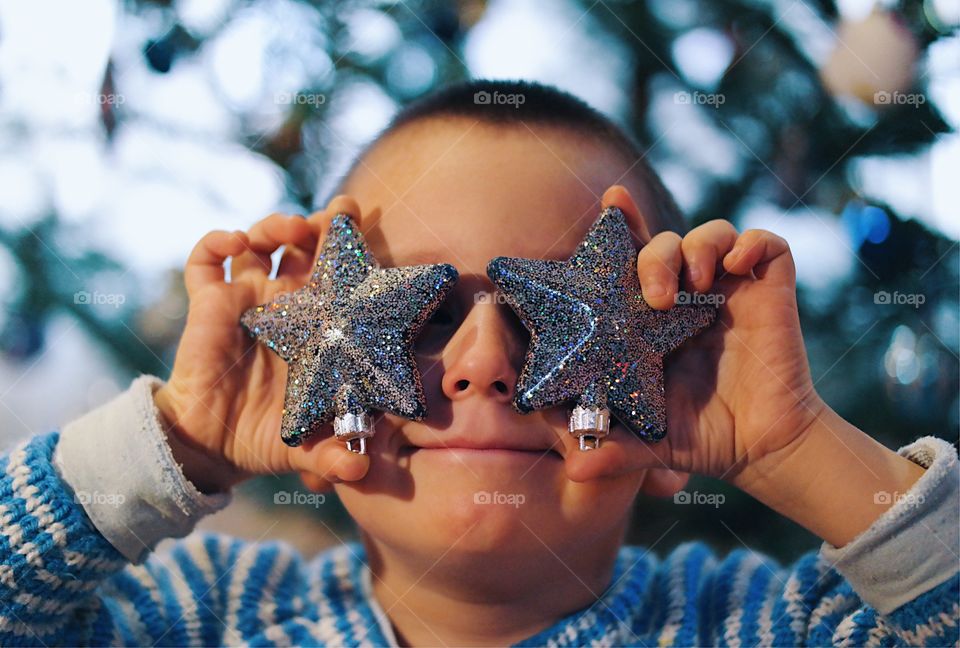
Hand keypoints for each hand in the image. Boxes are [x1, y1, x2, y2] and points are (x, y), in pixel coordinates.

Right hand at [154, 197, 370, 492]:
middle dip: (320, 223)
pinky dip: (216, 242)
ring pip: (261, 242)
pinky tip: (232, 242)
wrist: (212, 444)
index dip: (352, 247)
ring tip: (287, 230)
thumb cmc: (267, 436)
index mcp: (318, 325)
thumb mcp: (304, 447)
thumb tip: (359, 470)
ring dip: (274, 225)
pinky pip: (205, 261)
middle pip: (306, 246)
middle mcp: (285, 304)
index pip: (340, 275)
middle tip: (333, 215)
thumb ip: (332, 457)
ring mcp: (247, 299)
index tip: (365, 223)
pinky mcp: (209, 303)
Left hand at [567, 213, 827, 487]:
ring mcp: (729, 288)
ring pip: (710, 233)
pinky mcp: (769, 289)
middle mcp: (685, 295)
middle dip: (654, 254)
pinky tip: (739, 265)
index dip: (619, 226)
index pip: (628, 259)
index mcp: (647, 317)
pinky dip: (752, 243)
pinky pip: (766, 243)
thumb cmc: (697, 434)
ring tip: (698, 281)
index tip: (611, 201)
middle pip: (663, 244)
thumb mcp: (646, 441)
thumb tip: (574, 466)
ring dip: (699, 245)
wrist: (761, 448)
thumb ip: (611, 448)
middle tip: (655, 295)